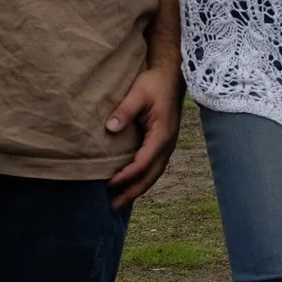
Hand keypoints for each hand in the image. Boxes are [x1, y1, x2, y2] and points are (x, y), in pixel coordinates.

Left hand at [105, 63, 184, 207]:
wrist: (172, 75)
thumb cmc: (154, 83)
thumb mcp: (138, 94)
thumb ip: (124, 112)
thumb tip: (110, 128)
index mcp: (161, 135)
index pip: (143, 163)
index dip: (127, 176)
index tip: (109, 183)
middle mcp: (167, 144)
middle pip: (151, 176)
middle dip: (133, 192)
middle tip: (114, 206)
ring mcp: (168, 145)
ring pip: (154, 174)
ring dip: (138, 189)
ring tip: (121, 201)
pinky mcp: (164, 142)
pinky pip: (154, 167)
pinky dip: (143, 178)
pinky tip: (131, 183)